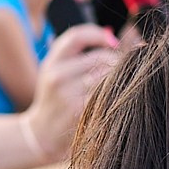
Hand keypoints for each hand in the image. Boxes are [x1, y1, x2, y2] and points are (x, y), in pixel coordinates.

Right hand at [26, 23, 119, 159]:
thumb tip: (114, 40)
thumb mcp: (56, 72)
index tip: (113, 42)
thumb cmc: (55, 99)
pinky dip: (117, 94)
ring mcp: (67, 95)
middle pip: (101, 57)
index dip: (98, 34)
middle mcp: (57, 75)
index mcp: (51, 62)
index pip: (76, 36)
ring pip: (107, 76)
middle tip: (127, 68)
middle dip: (118, 61)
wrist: (41, 134)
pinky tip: (118, 98)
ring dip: (121, 78)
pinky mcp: (79, 112)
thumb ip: (77, 55)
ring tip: (123, 83)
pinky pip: (107, 96)